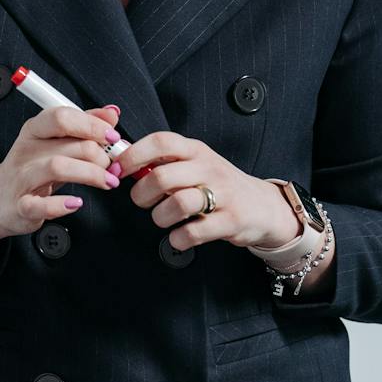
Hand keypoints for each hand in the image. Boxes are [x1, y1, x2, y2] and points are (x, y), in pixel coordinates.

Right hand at [0, 102, 123, 250]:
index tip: (112, 136)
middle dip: (100, 155)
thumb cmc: (31, 169)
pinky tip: (76, 203)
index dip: (92, 125)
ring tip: (107, 182)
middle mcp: (26, 151)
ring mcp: (21, 178)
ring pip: (57, 167)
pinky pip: (41, 205)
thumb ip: (82, 126)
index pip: (63, 117)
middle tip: (111, 166)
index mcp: (34, 130)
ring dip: (90, 174)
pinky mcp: (21, 206)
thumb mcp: (53, 143)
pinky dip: (62, 205)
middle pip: (69, 144)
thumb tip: (111, 113)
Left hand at [118, 132, 299, 253]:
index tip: (118, 170)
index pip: (160, 142)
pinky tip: (178, 236)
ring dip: (160, 217)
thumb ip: (164, 162)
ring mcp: (223, 194)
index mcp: (196, 150)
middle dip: (141, 194)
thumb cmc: (219, 184)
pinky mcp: (231, 221)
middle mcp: (209, 168)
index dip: (133, 155)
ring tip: (163, 218)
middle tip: (142, 202)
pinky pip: (193, 233)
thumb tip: (122, 162)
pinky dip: (178, 239)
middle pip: (162, 177)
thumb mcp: (195, 163)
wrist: (264, 206)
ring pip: (177, 204)